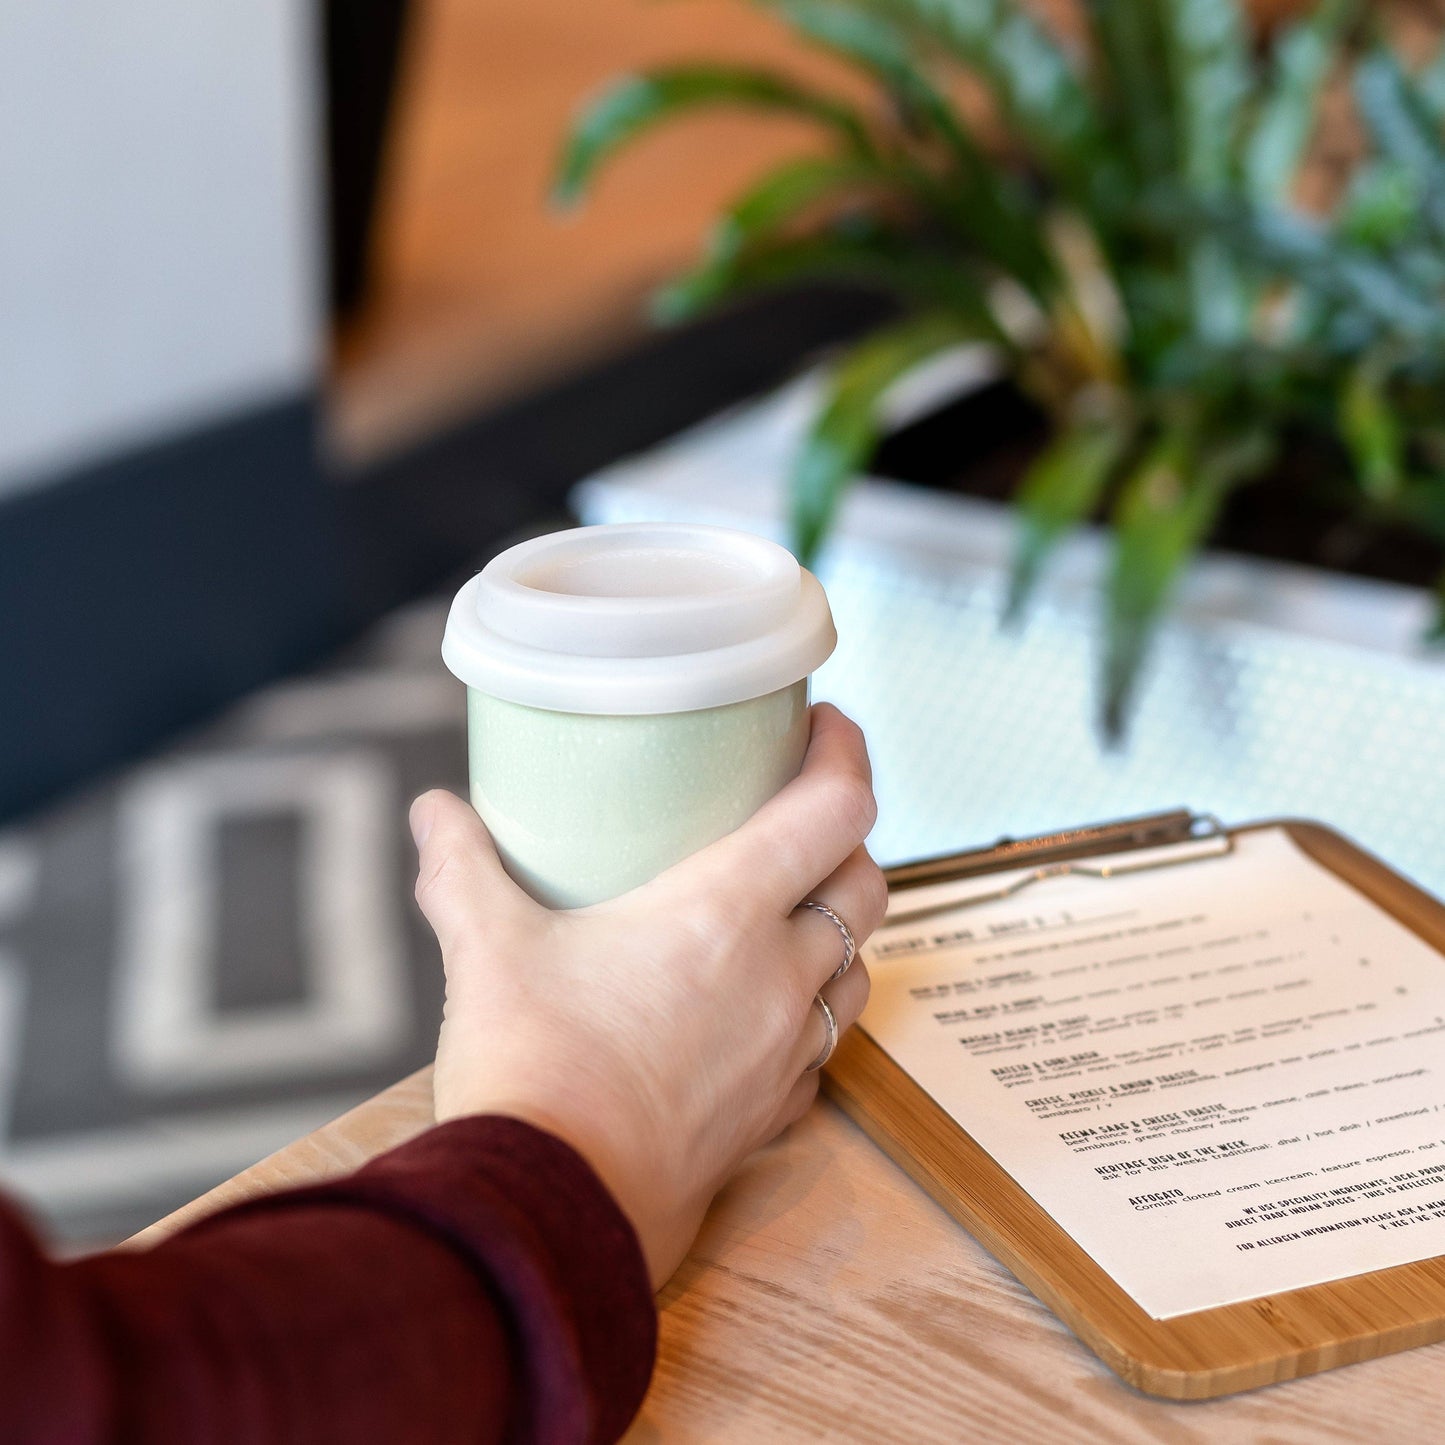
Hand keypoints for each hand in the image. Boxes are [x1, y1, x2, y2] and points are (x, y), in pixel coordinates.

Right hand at [410, 704, 886, 1286]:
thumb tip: (434, 811)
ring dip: (841, 926)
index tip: (824, 725)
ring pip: (860, 967)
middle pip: (867, 882)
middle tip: (797, 813)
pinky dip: (813, 1008)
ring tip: (790, 908)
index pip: (834, 807)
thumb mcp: (486, 951)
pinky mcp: (774, 1114)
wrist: (553, 1215)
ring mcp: (786, 1050)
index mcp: (726, 912)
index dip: (845, 752)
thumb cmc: (531, 1072)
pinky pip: (825, 1045)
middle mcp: (779, 974)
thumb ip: (462, 867)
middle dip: (846, 836)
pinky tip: (763, 1009)